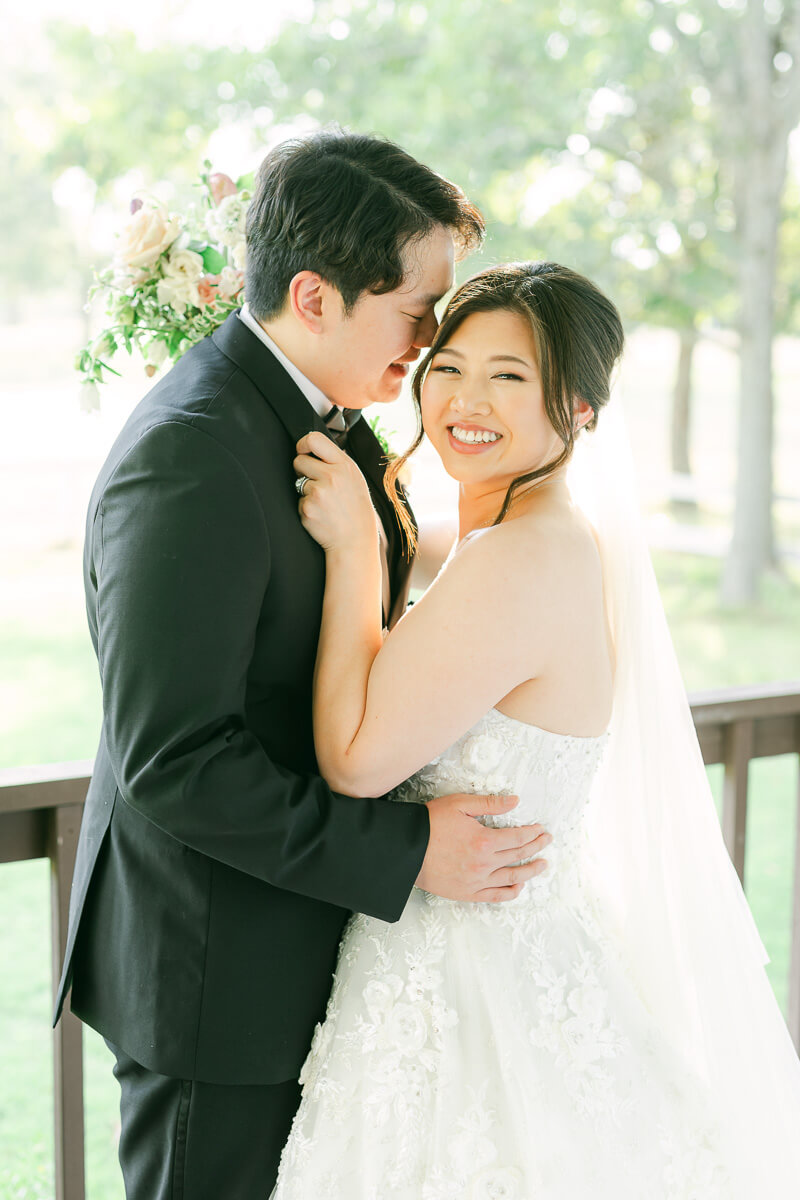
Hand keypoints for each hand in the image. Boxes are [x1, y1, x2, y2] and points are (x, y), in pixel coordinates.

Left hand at [294, 431, 376, 553]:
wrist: (355, 540)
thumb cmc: (355, 509)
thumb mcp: (355, 479)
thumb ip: (337, 462)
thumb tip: (315, 449)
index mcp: (344, 465)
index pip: (314, 439)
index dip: (303, 444)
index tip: (302, 451)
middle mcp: (332, 476)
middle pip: (299, 460)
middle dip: (302, 470)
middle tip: (316, 482)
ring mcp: (318, 492)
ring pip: (297, 481)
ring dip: (306, 490)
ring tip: (324, 502)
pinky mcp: (307, 508)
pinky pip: (298, 500)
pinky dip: (306, 506)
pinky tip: (321, 513)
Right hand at [417, 792, 551, 902]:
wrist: (406, 848)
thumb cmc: (430, 823)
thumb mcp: (460, 804)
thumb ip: (490, 803)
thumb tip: (515, 801)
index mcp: (484, 841)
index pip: (518, 838)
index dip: (533, 833)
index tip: (541, 829)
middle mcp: (484, 864)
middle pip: (518, 856)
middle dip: (536, 847)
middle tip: (547, 841)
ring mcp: (476, 881)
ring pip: (512, 878)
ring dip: (530, 871)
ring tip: (542, 865)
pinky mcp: (467, 893)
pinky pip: (495, 896)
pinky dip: (510, 892)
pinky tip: (519, 886)